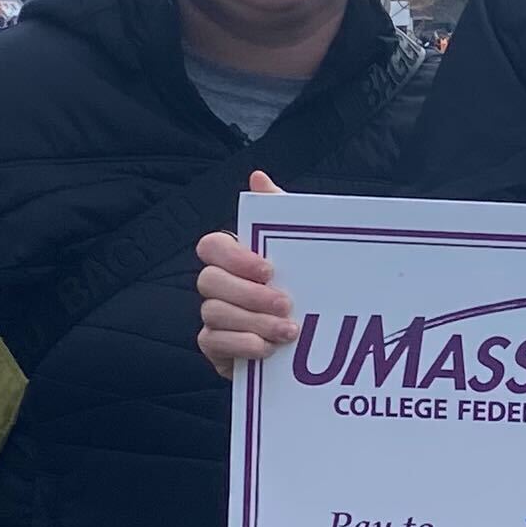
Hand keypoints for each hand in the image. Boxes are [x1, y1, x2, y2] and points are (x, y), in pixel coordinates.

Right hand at [197, 169, 300, 372]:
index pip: (212, 246)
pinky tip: (268, 349)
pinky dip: (242, 345)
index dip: (234, 257)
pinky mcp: (217, 346)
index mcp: (235, 258)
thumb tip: (258, 177)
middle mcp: (218, 285)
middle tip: (286, 304)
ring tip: (288, 332)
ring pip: (214, 313)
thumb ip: (280, 212)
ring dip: (253, 322)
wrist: (317, 340)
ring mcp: (214, 315)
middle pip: (208, 281)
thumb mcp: (301, 249)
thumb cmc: (304, 287)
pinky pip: (214, 343)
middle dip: (248, 294)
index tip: (269, 270)